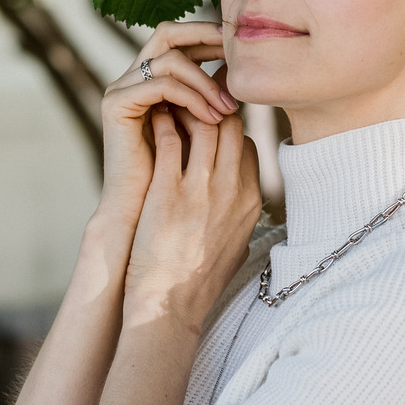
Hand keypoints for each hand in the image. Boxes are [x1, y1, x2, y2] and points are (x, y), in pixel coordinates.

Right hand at [96, 20, 238, 231]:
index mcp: (151, 80)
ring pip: (170, 59)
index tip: (242, 47)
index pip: (180, 40)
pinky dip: (190, 96)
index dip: (209, 36)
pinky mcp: (116, 104)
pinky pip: (159, 85)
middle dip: (205, 36)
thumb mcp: (201, 130)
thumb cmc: (175, 179)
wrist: (140, 214)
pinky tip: (210, 117)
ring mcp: (121, 89)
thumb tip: (241, 75)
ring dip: (205, 81)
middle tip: (236, 52)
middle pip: (167, 33)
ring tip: (227, 108)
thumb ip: (212, 100)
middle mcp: (133, 79)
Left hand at [123, 106, 261, 335]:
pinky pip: (170, 140)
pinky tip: (153, 118)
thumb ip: (246, 221)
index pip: (247, 143)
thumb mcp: (238, 247)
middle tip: (188, 98)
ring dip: (185, 109)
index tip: (207, 119)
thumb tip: (251, 211)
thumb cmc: (199, 281)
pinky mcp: (168, 191)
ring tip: (170, 102)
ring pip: (202, 124)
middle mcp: (232, 189)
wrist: (169, 306)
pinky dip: (163, 123)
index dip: (226, 126)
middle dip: (209, 106)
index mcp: (251, 200)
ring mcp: (201, 188)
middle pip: (229, 125)